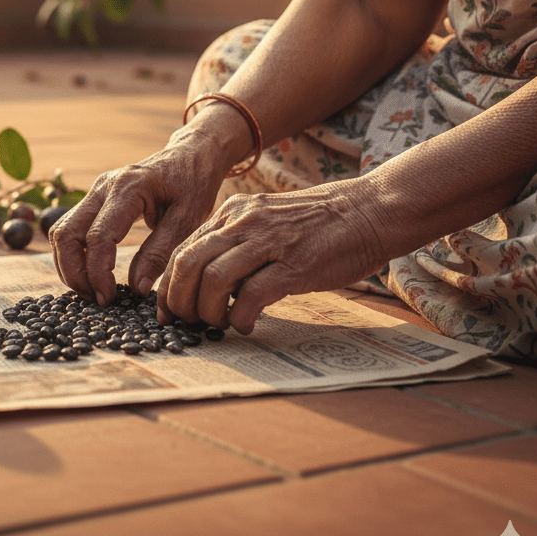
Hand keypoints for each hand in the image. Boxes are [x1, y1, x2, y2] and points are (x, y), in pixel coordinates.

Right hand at [50, 109, 244, 306]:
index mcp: (128, 188)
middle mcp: (103, 187)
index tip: (109, 299)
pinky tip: (91, 273)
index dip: (98, 273)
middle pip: (67, 233)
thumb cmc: (193, 185)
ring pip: (61, 231)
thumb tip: (136, 289)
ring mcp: (95, 191)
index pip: (98, 236)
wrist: (190, 156)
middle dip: (74, 273)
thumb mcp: (187, 220)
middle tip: (96, 299)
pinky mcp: (94, 198)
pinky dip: (73, 254)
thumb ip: (160, 253)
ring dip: (69, 265)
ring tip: (92, 291)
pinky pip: (70, 227)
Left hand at [157, 177, 389, 332]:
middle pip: (188, 264)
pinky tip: (246, 325)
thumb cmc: (318, 225)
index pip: (183, 250)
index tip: (167, 312)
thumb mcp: (266, 223)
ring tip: (218, 325)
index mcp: (233, 213)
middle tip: (187, 324)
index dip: (169, 286)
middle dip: (179, 301)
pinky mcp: (295, 263)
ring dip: (208, 312)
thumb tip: (210, 286)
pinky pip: (253, 295)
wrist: (369, 210)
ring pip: (213, 279)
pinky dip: (241, 317)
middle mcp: (243, 222)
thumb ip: (237, 246)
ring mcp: (269, 241)